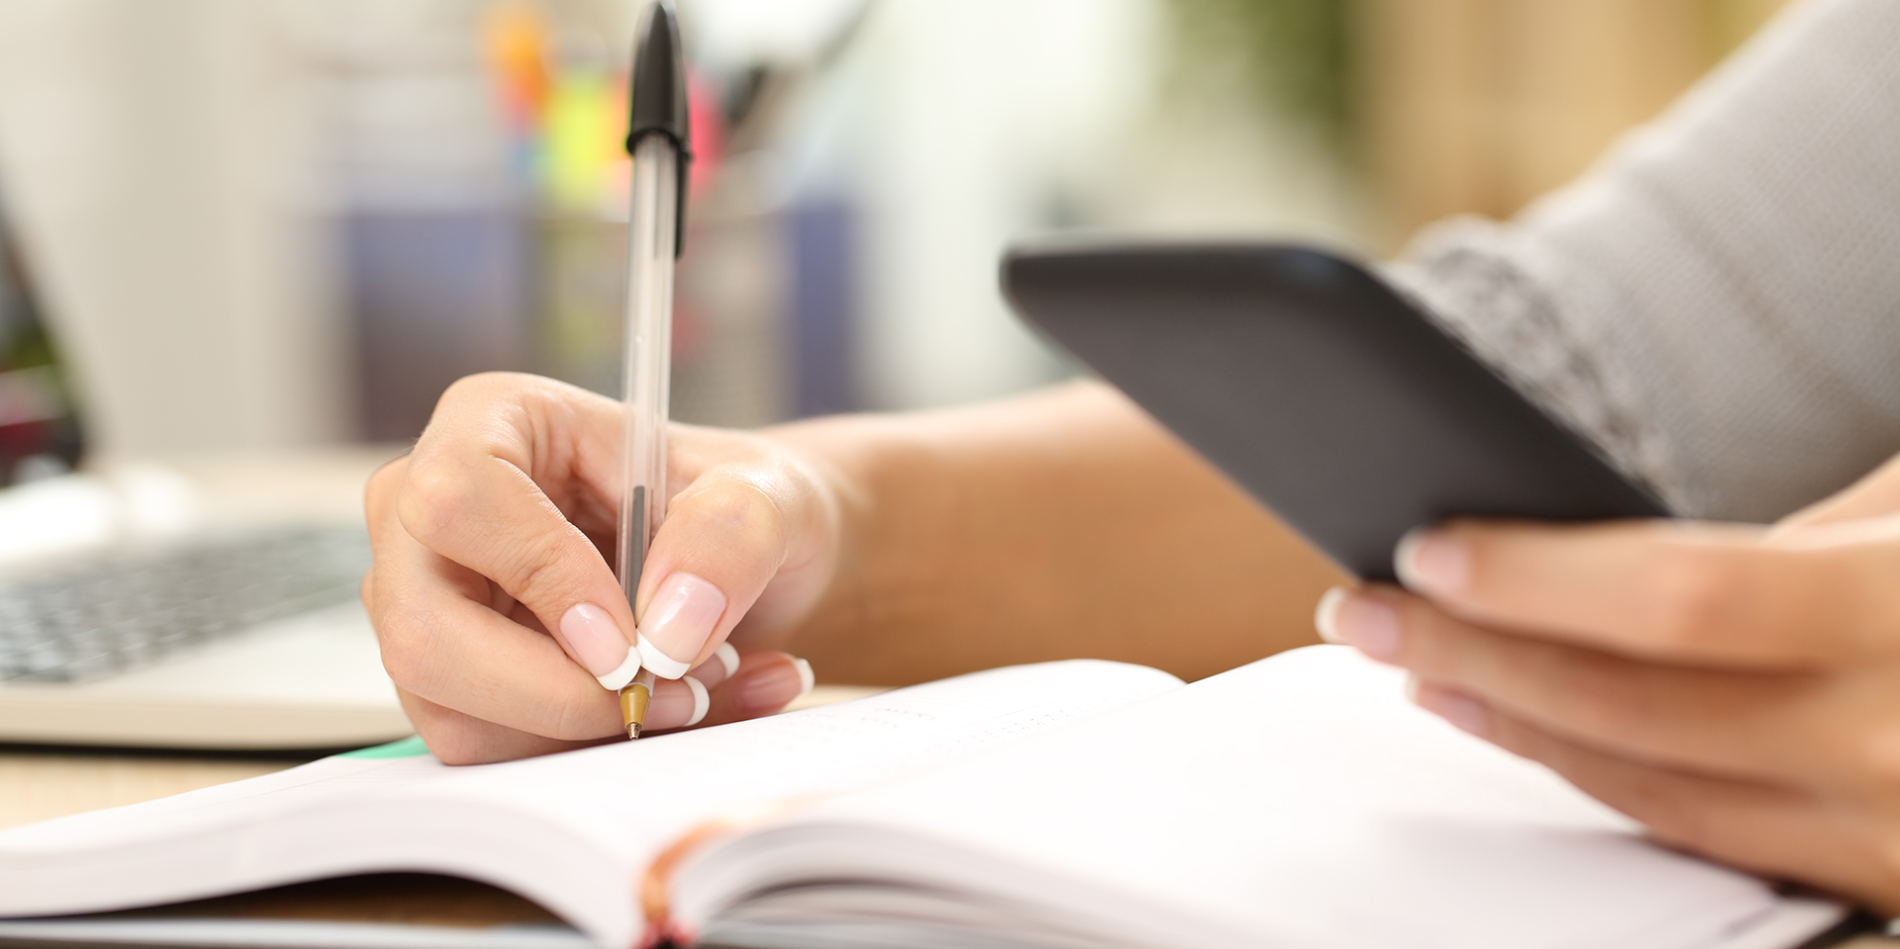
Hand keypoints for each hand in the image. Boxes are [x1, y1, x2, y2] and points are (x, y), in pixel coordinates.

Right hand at [362, 373, 836, 763]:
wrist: (743, 565)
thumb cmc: (737, 506)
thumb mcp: (770, 494)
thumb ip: (731, 536)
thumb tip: (665, 632)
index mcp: (490, 422)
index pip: (457, 501)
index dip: (541, 578)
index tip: (633, 638)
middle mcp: (429, 513)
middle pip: (423, 630)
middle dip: (559, 692)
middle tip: (674, 692)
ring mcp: (425, 602)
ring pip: (453, 711)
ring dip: (585, 729)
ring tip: (692, 691)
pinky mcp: (450, 679)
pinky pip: (488, 749)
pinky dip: (586, 752)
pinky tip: (665, 712)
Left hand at [1317, 452, 1899, 912]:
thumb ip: (1799, 546)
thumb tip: (1601, 562)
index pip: (1681, 599)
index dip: (1538, 577)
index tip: (1421, 542)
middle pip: (1631, 705)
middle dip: (1469, 648)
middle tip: (1353, 601)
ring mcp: (1892, 832)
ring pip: (1648, 784)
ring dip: (1509, 721)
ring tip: (1410, 657)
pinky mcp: (1883, 880)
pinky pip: (1704, 832)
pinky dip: (1592, 778)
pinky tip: (1519, 728)